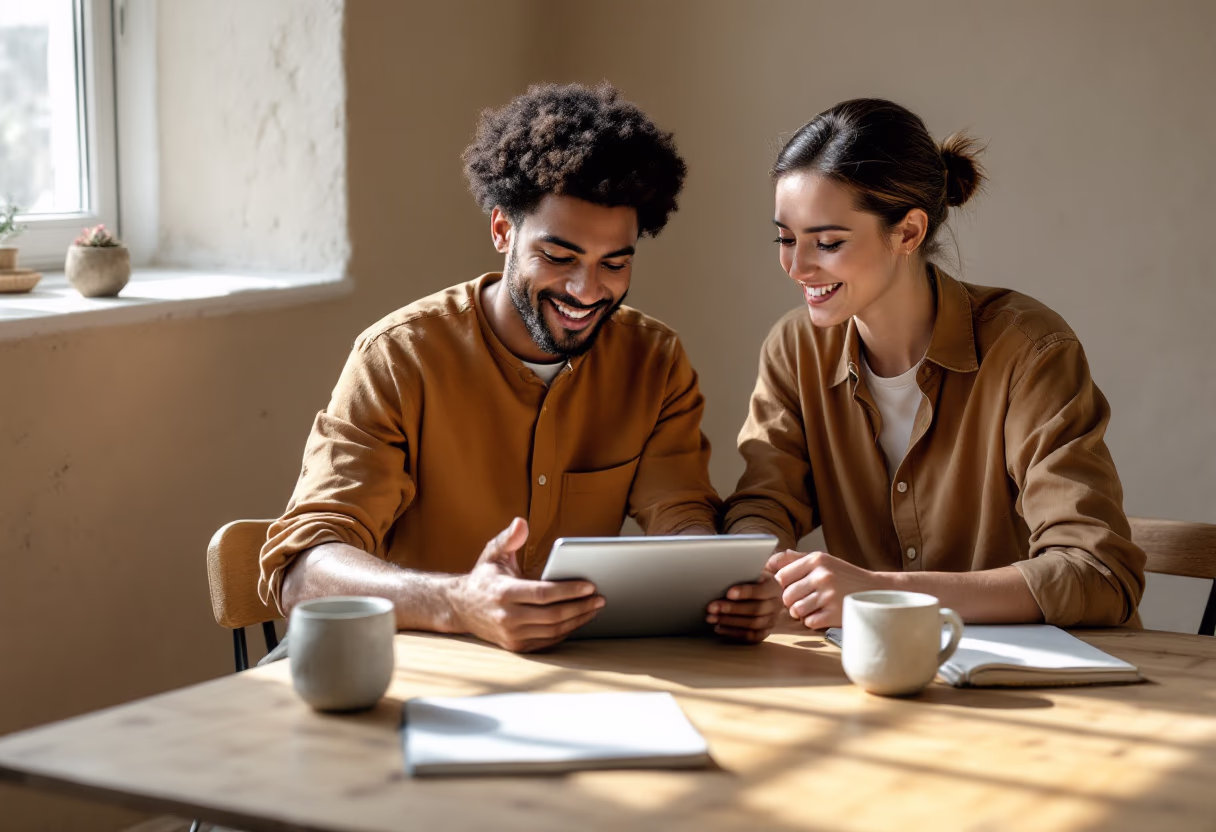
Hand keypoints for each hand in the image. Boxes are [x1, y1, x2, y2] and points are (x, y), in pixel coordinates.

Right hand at [451, 518, 604, 651]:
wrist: (461, 608)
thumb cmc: (484, 578)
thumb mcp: (492, 554)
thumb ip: (508, 538)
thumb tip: (521, 523)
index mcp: (503, 592)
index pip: (543, 594)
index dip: (569, 590)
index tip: (590, 585)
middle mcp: (507, 617)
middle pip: (553, 615)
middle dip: (580, 607)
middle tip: (600, 597)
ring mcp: (512, 634)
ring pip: (553, 630)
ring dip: (578, 620)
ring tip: (594, 607)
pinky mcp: (516, 645)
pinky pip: (547, 641)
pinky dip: (566, 631)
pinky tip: (578, 619)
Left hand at [706, 573, 781, 642]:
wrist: (759, 595)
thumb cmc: (749, 581)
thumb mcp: (749, 574)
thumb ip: (741, 575)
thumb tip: (720, 576)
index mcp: (774, 586)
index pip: (762, 590)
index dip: (745, 592)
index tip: (728, 593)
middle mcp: (776, 604)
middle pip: (756, 609)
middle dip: (731, 609)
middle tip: (711, 607)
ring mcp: (772, 620)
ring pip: (752, 624)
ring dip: (729, 621)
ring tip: (711, 618)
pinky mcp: (764, 632)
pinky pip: (749, 636)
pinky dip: (733, 632)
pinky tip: (718, 627)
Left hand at [766, 549, 887, 629]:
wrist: (875, 591)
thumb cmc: (843, 576)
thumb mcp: (823, 560)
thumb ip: (794, 559)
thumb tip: (767, 562)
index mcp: (817, 560)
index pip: (781, 576)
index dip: (781, 586)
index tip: (790, 589)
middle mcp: (823, 575)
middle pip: (786, 596)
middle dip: (790, 602)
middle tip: (802, 601)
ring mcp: (829, 595)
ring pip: (796, 611)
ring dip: (801, 613)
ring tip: (812, 608)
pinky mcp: (835, 614)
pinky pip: (809, 623)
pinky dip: (812, 622)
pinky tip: (822, 614)